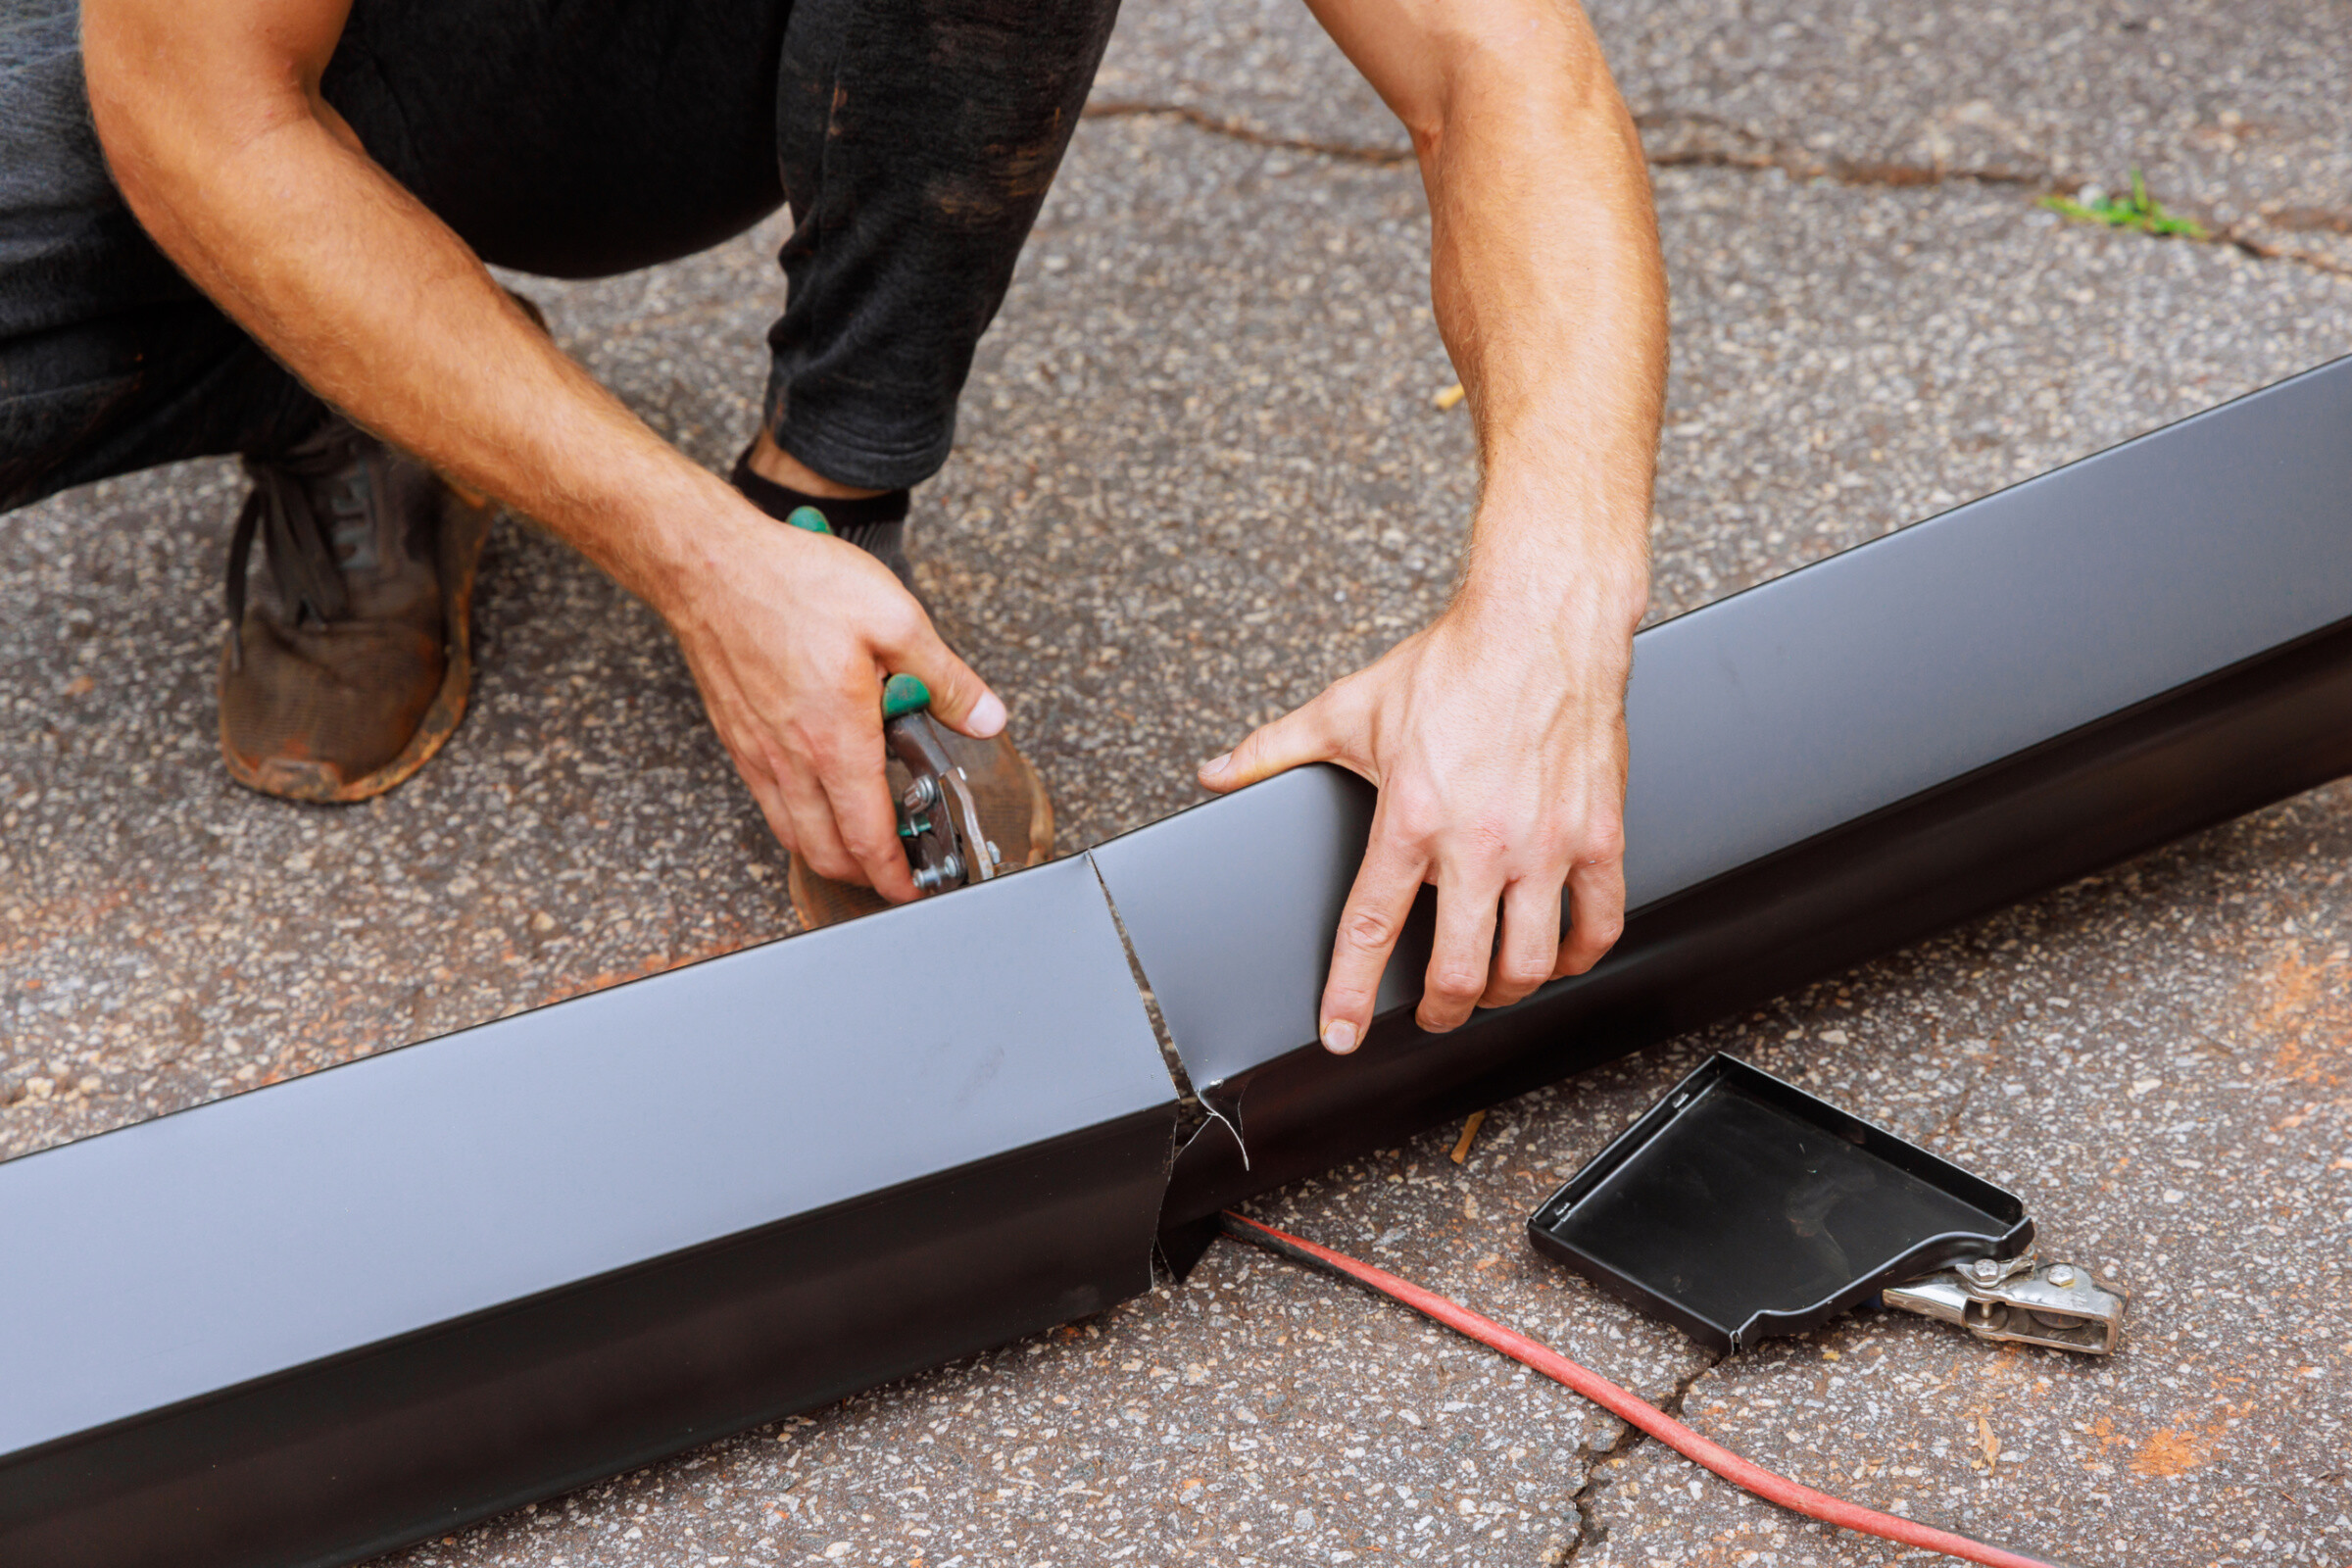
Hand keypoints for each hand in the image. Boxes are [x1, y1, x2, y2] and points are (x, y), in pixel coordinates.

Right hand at [653, 498, 1004, 901]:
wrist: (709, 565)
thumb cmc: (793, 583)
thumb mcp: (894, 618)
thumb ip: (946, 677)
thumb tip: (986, 717)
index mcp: (837, 740)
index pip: (869, 837)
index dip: (894, 877)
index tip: (914, 889)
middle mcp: (792, 759)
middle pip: (827, 852)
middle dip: (866, 875)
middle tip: (897, 869)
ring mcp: (758, 752)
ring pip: (792, 834)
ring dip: (830, 851)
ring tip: (865, 839)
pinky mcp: (737, 737)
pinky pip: (769, 802)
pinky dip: (798, 819)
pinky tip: (820, 793)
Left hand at [1197, 554, 1640, 1049]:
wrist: (1542, 620)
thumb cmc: (1455, 663)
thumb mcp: (1350, 708)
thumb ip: (1276, 748)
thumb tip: (1218, 772)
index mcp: (1411, 818)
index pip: (1370, 929)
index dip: (1349, 995)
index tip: (1339, 1035)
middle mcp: (1480, 841)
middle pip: (1461, 971)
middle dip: (1439, 1011)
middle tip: (1430, 1013)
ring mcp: (1545, 843)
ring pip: (1531, 963)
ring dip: (1506, 994)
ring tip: (1490, 991)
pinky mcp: (1599, 834)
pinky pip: (1600, 923)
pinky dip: (1578, 956)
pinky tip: (1560, 956)